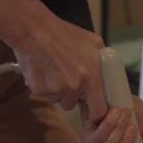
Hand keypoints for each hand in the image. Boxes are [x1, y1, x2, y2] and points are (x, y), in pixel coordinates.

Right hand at [0, 0, 107, 121]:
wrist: (34, 29)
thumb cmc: (63, 33)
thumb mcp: (92, 41)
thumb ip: (102, 60)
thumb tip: (109, 72)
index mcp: (91, 76)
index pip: (98, 110)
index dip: (94, 113)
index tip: (90, 110)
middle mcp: (75, 86)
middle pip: (71, 105)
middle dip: (69, 96)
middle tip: (64, 78)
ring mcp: (56, 89)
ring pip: (56, 99)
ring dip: (55, 90)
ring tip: (52, 70)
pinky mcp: (39, 89)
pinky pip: (43, 94)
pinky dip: (41, 86)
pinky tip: (42, 69)